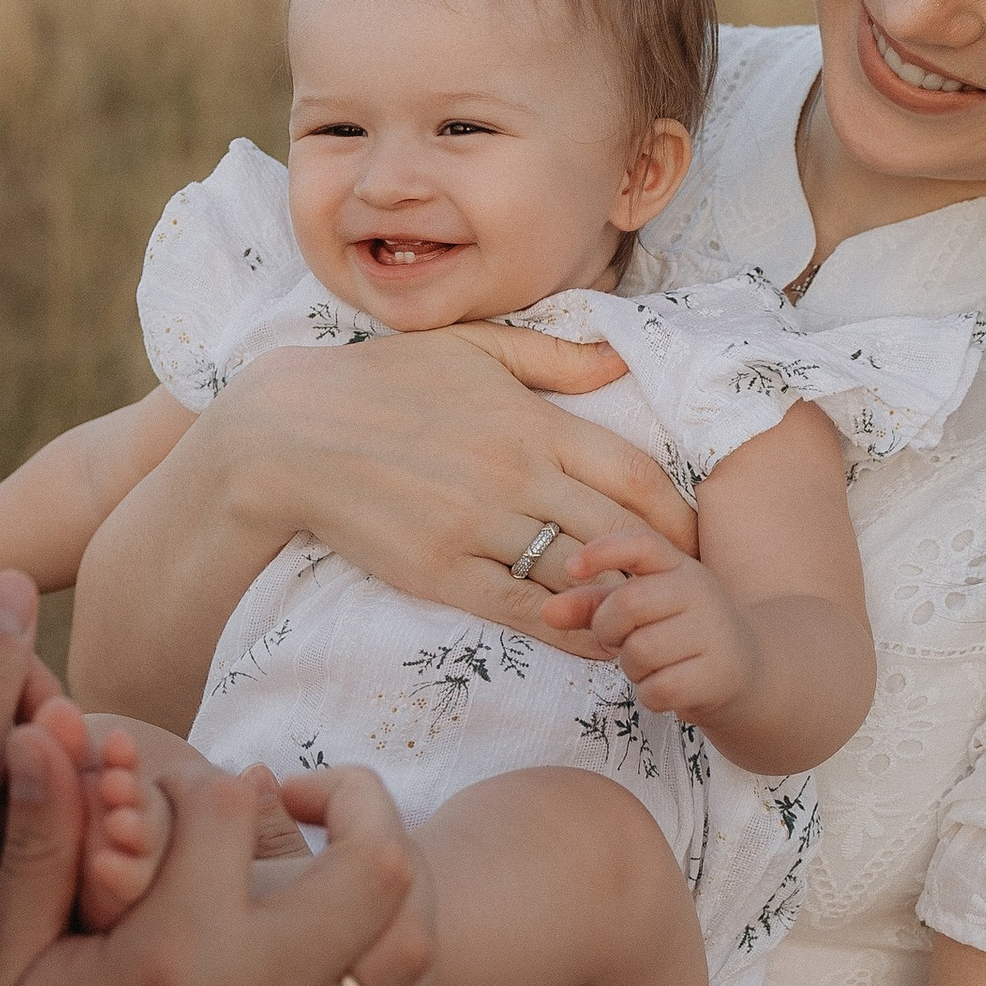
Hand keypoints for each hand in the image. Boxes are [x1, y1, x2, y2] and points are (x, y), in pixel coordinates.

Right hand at [0, 729, 435, 985]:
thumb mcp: (3, 961)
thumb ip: (40, 844)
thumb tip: (42, 731)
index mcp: (173, 954)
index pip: (231, 809)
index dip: (204, 780)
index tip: (175, 793)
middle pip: (377, 866)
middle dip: (356, 803)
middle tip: (308, 793)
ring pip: (412, 946)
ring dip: (390, 887)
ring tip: (341, 859)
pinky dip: (391, 969)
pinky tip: (341, 948)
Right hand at [213, 328, 697, 642]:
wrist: (290, 433)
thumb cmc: (382, 381)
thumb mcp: (472, 347)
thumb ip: (553, 357)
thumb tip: (623, 358)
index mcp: (530, 421)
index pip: (633, 475)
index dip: (678, 513)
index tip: (695, 535)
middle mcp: (515, 474)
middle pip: (618, 532)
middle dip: (663, 566)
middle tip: (689, 591)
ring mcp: (477, 526)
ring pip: (575, 573)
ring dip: (621, 600)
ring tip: (652, 621)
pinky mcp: (441, 571)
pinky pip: (522, 608)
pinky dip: (567, 627)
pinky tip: (594, 639)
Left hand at [544, 524, 759, 722]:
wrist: (753, 673)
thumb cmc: (682, 634)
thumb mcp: (643, 610)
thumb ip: (594, 605)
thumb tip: (547, 612)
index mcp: (679, 566)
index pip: (642, 543)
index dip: (603, 551)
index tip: (572, 569)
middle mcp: (701, 591)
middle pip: (629, 604)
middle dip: (608, 630)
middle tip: (619, 642)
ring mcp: (714, 633)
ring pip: (641, 651)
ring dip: (633, 668)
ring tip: (653, 665)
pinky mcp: (719, 675)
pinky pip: (659, 688)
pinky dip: (652, 695)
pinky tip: (670, 688)